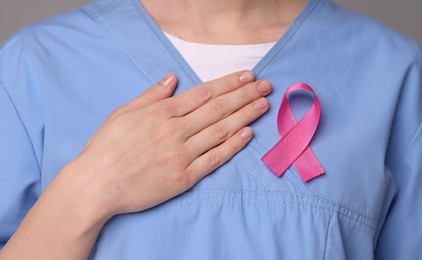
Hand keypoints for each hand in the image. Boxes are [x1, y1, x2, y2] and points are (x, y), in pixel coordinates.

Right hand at [0, 71, 270, 259]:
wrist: (96, 185)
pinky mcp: (184, 177)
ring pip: (220, 131)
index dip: (228, 84)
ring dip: (244, 116)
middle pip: (218, 109)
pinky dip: (232, 146)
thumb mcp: (123, 112)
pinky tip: (247, 134)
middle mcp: (175, 130)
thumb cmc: (105, 147)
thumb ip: (151, 95)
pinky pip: (214, 159)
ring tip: (263, 105)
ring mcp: (181, 154)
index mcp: (161, 112)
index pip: (203, 93)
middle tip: (265, 86)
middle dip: (244, 95)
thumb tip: (172, 78)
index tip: (247, 76)